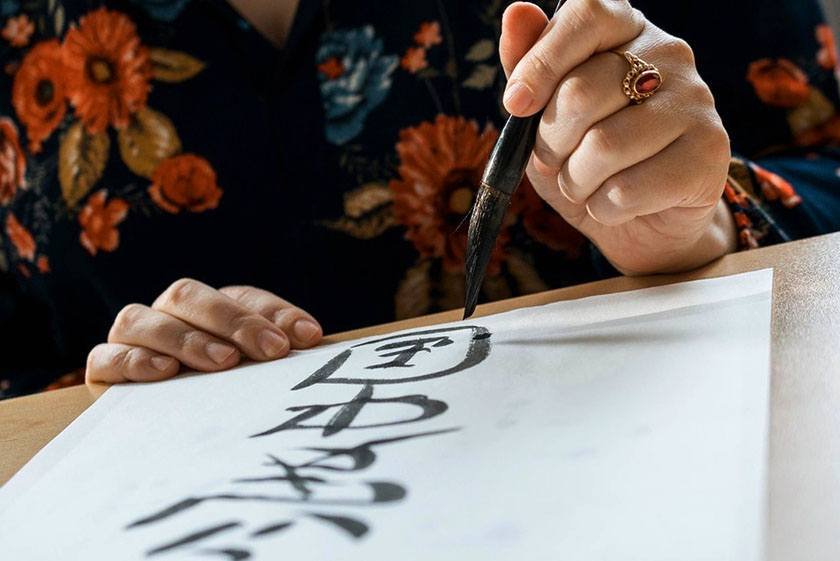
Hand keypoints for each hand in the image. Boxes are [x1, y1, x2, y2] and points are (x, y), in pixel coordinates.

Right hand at [86, 279, 322, 383]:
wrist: (167, 443)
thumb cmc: (222, 398)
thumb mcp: (252, 373)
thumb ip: (274, 350)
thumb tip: (310, 336)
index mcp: (208, 308)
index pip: (241, 297)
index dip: (273, 313)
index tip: (307, 338)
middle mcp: (167, 314)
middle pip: (190, 296)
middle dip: (234, 321)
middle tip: (271, 349)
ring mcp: (132, 338)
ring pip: (145, 319)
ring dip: (187, 338)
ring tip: (224, 362)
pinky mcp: (105, 369)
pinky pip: (108, 357)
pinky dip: (135, 360)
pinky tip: (164, 372)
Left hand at [499, 0, 735, 273]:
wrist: (641, 220)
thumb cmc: (585, 159)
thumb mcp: (544, 114)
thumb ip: (528, 66)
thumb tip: (516, 13)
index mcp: (626, 29)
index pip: (587, 14)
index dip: (542, 61)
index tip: (516, 104)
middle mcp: (669, 53)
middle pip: (581, 93)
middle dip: (550, 143)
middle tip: (554, 162)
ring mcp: (696, 100)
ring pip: (603, 147)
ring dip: (575, 181)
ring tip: (584, 185)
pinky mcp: (710, 152)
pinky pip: (628, 190)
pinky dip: (603, 208)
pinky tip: (614, 205)